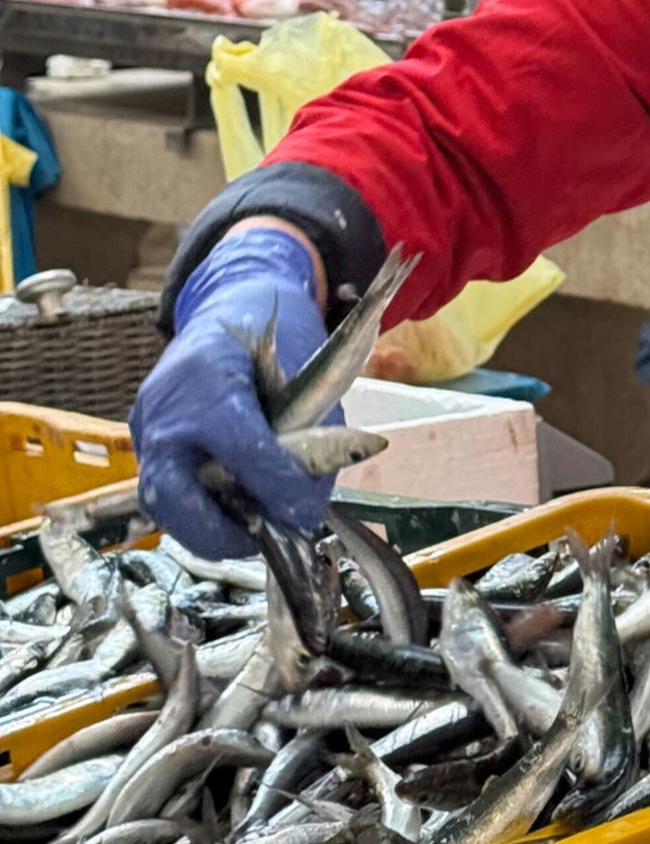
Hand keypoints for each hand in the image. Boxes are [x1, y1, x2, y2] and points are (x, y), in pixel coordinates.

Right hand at [131, 227, 333, 557]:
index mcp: (212, 382)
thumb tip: (310, 503)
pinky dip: (199, 507)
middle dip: (219, 532)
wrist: (228, 303)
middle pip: (173, 494)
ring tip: (253, 530)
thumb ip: (314, 438)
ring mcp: (146, 426)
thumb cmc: (275, 337)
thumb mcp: (307, 377)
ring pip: (160, 500)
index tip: (306, 514)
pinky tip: (234, 508)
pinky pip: (164, 486)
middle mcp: (167, 409)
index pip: (242, 449)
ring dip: (207, 528)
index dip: (277, 487)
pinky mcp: (141, 439)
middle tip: (263, 540)